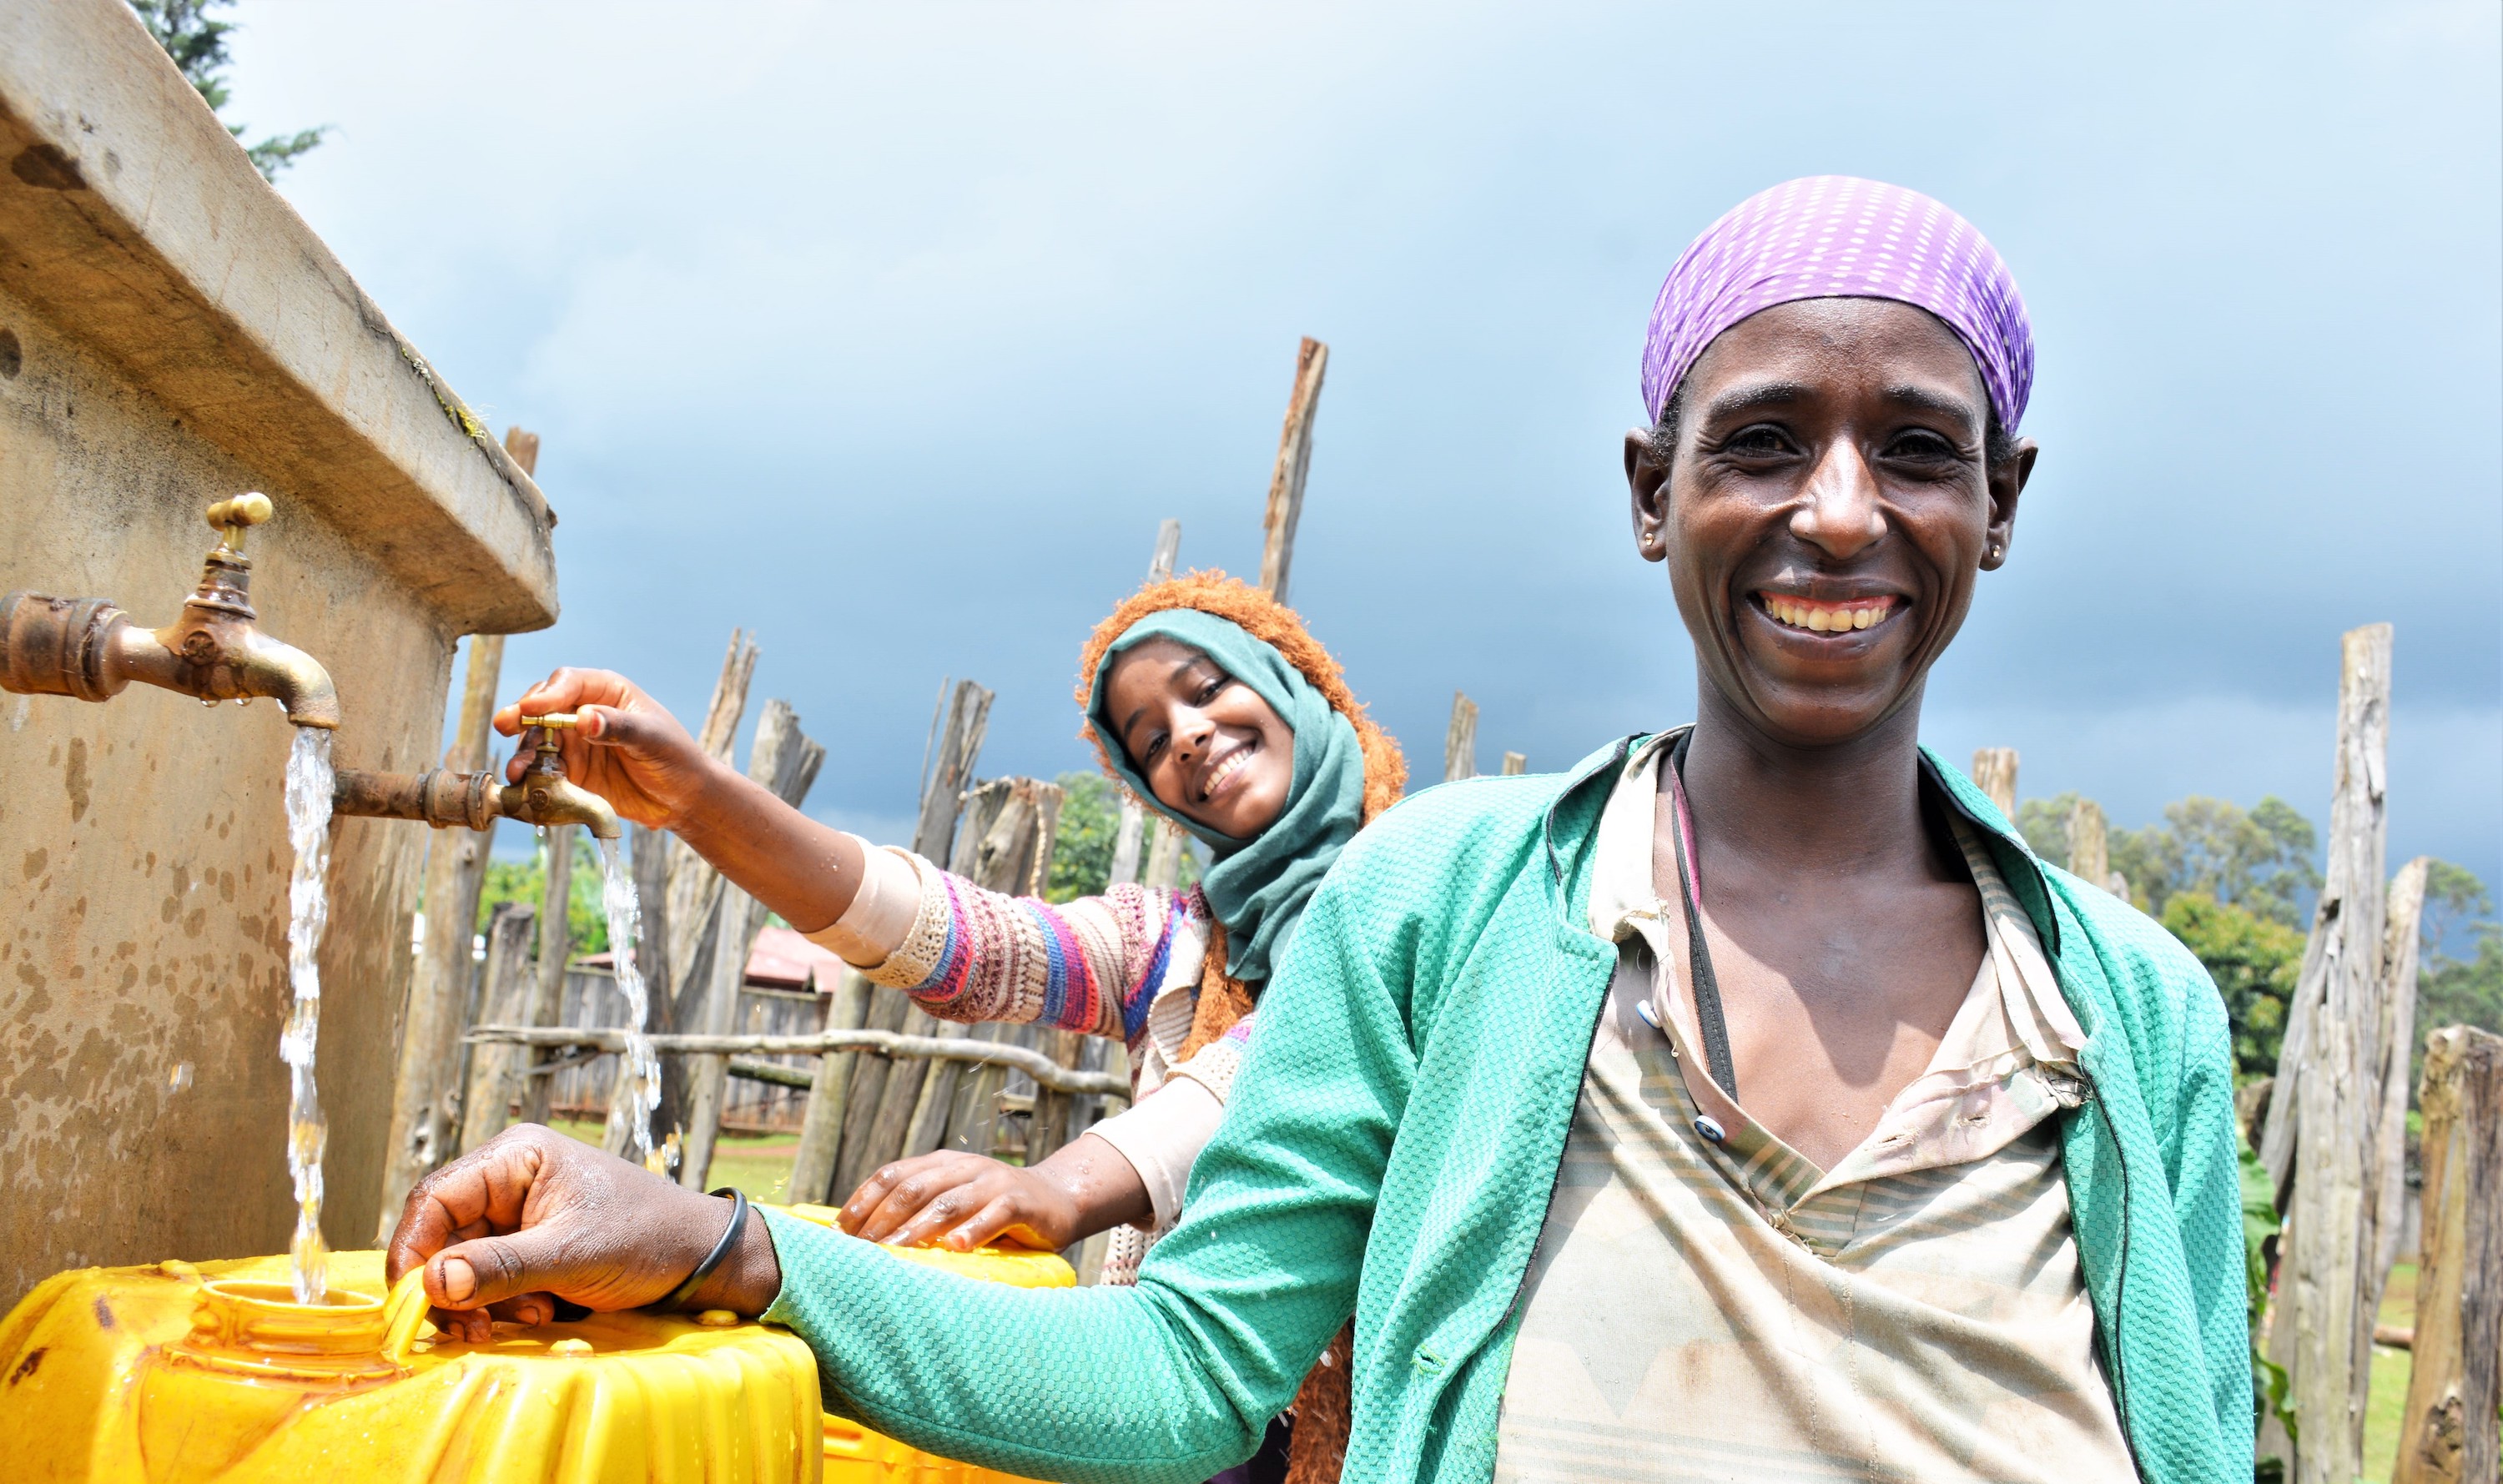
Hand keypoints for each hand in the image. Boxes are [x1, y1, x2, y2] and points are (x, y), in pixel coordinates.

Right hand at [384, 1125, 779, 1341]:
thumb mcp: (572, 1255)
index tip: (412, 1302)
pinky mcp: (529, 1242)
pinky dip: (504, 1302)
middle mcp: (509, 1178)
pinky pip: (491, 1276)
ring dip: (482, 1300)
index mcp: (516, 1157)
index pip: (434, 1198)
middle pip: (443, 1235)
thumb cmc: (645, 1238)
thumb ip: (501, 1268)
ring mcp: (518, 1211)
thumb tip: (433, 1284)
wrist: (699, 1256)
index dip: (413, 1250)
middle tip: (472, 1329)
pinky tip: (540, 1312)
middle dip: (452, 1287)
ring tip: (524, 1318)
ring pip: (463, 1262)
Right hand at [493, 668, 719, 830]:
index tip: (531, 709)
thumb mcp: (652, 740)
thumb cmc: (676, 758)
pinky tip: (524, 787)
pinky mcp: (570, 772)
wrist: (683, 799)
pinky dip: (531, 778)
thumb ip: (619, 727)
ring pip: (537, 741)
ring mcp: (574, 742)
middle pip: (543, 708)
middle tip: (504, 726)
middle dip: (521, 716)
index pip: (568, 683)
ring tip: (516, 771)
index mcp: (607, 692)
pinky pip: (543, 771)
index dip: (547, 695)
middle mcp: (584, 712)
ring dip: (523, 753)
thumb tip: (584, 719)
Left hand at [838, 1133, 1150, 1251]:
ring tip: (894, 1252)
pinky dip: (974, 1230)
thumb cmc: (995, 1211)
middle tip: (860, 1250)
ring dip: (917, 1228)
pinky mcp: (1021, 1201)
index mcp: (941, 1164)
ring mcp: (993, 1181)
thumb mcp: (955, 1203)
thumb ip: (920, 1211)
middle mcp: (964, 1167)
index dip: (863, 1201)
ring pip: (948, 1201)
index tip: (840, 1232)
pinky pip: (995, 1213)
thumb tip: (863, 1240)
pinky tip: (956, 1248)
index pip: (892, 1174)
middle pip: (914, 1187)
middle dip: (882, 1218)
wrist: (1059, 1198)